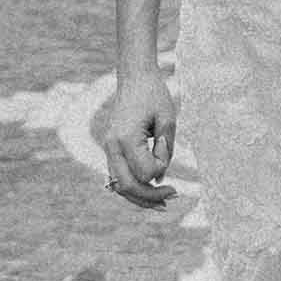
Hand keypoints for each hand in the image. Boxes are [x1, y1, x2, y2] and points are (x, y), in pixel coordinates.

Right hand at [102, 70, 178, 209]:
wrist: (134, 77)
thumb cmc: (154, 95)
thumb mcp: (167, 120)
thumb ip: (165, 150)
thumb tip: (159, 178)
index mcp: (125, 138)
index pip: (145, 172)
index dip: (162, 167)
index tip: (166, 145)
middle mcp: (111, 146)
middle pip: (127, 187)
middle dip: (150, 197)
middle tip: (173, 196)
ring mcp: (107, 148)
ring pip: (119, 186)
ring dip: (140, 196)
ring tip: (162, 203)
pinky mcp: (110, 148)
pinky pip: (118, 175)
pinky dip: (133, 185)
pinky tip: (150, 190)